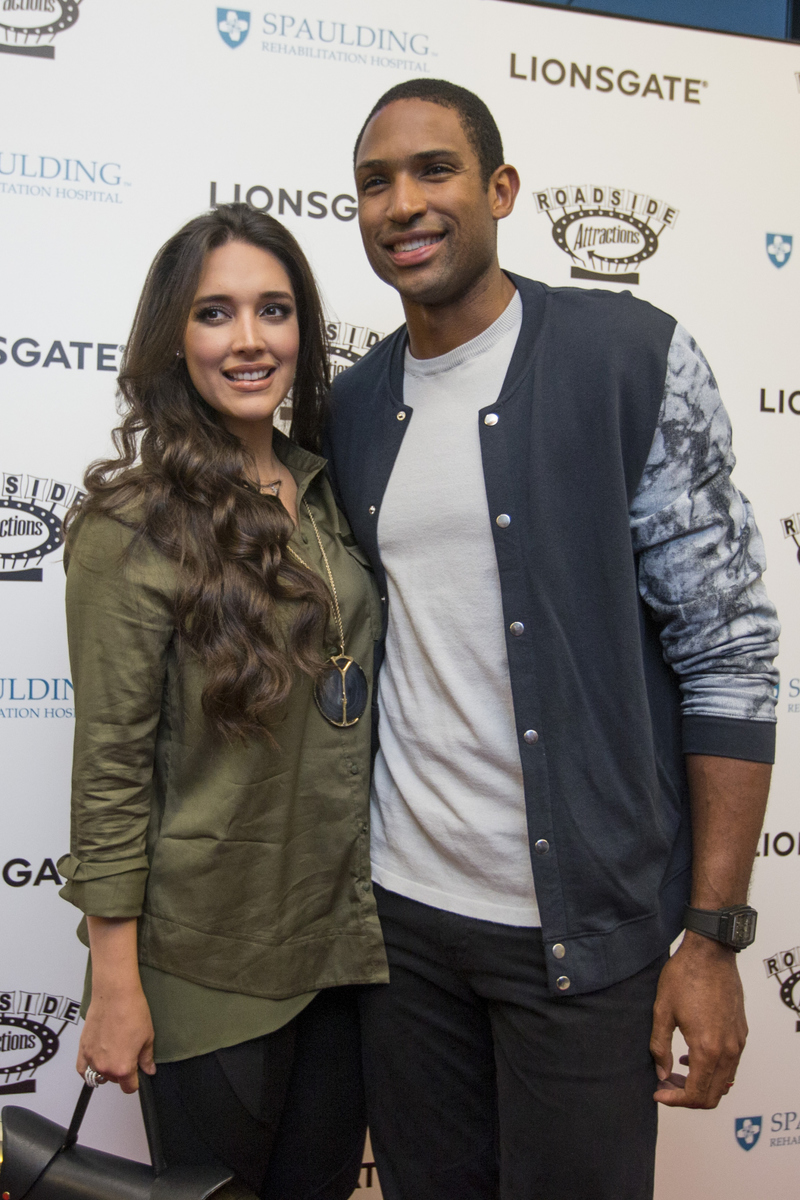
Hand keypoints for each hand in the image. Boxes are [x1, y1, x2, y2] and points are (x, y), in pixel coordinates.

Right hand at [77, 986, 155, 1094]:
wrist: (115, 994)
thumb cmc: (133, 1012)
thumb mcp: (147, 1037)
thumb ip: (146, 1058)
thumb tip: (149, 1070)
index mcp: (122, 1068)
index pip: (129, 1088)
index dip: (135, 1082)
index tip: (138, 1074)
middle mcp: (104, 1067)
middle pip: (114, 1080)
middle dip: (122, 1072)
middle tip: (128, 1054)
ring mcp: (91, 1059)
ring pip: (99, 1074)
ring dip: (107, 1069)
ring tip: (114, 1051)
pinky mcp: (82, 1048)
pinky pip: (82, 1069)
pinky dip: (88, 1069)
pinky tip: (95, 1062)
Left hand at [650, 931, 746, 1108]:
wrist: (710, 953)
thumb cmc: (684, 976)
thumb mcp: (662, 1011)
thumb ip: (659, 1047)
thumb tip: (661, 1073)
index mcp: (707, 1048)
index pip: (695, 1094)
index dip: (675, 1100)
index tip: (659, 1094)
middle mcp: (728, 1050)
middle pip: (712, 1095)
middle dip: (687, 1097)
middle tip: (665, 1085)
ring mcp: (738, 1042)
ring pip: (723, 1082)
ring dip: (700, 1084)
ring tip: (675, 1071)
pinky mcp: (741, 1033)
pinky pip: (730, 1065)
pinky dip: (713, 1071)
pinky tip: (691, 1055)